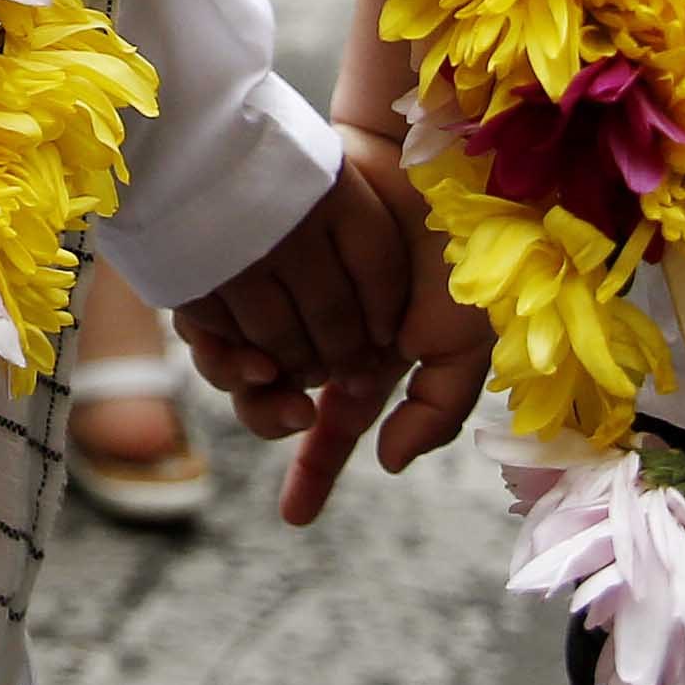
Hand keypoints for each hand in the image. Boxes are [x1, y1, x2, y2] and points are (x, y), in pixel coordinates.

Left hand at [183, 130, 490, 527]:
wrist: (434, 166)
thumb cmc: (466, 258)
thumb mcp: (465, 348)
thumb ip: (435, 414)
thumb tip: (386, 462)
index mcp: (368, 364)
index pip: (331, 431)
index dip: (313, 474)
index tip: (294, 518)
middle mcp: (321, 335)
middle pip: (271, 400)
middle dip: (265, 414)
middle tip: (284, 403)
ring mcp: (288, 294)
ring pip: (240, 356)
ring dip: (236, 372)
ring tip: (257, 363)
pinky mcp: (258, 254)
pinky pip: (219, 301)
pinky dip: (218, 323)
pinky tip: (229, 327)